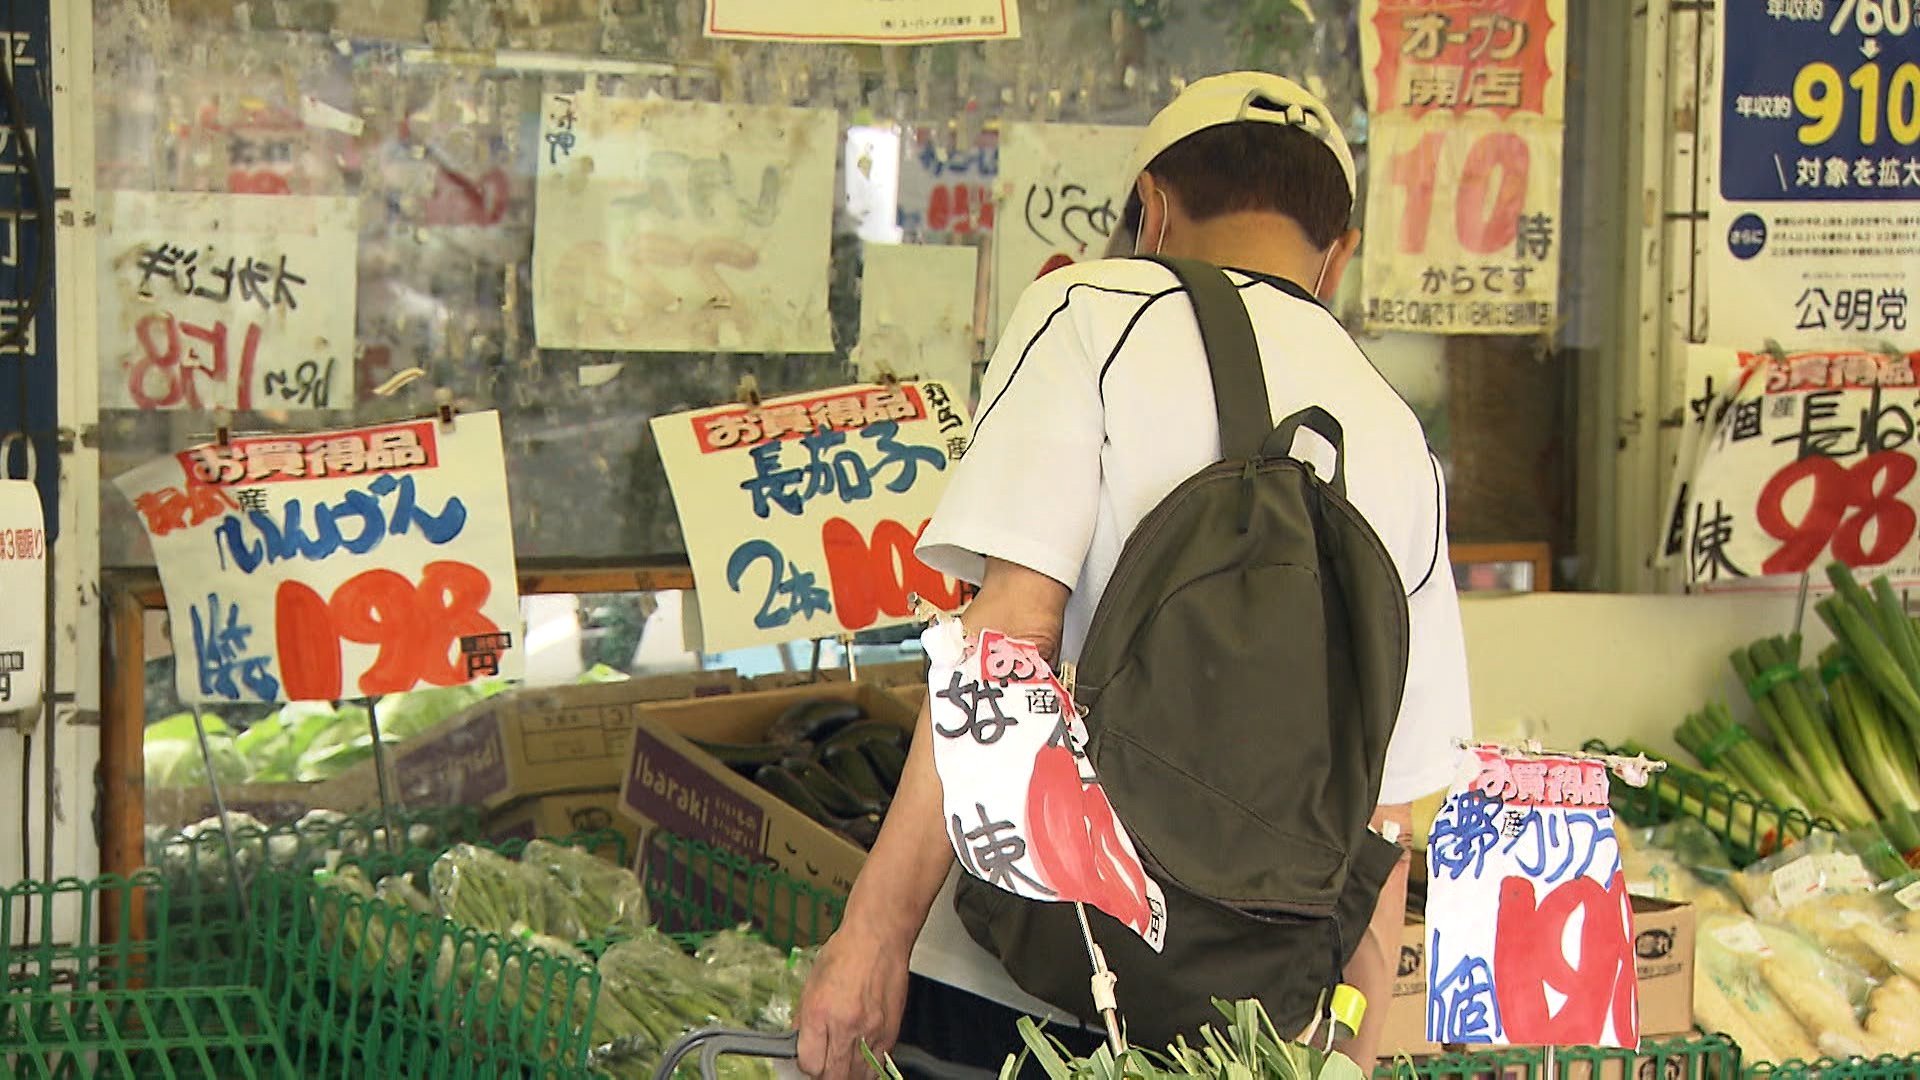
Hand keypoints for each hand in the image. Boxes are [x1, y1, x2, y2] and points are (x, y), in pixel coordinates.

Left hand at [795, 927, 910, 1079]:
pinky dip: (868, 1068)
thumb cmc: (846, 952)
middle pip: (832, 1077)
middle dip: (825, 1075)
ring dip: (847, 1075)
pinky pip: (878, 1067)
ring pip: (857, 1077)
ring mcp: (870, 1031)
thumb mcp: (811, 983)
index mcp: (818, 1013)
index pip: (808, 1063)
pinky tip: (861, 1058)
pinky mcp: (890, 1032)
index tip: (808, 1059)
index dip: (806, 1064)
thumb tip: (799, 1041)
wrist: (879, 937)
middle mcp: (844, 1026)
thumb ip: (804, 1019)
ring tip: (842, 1064)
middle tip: (824, 1064)